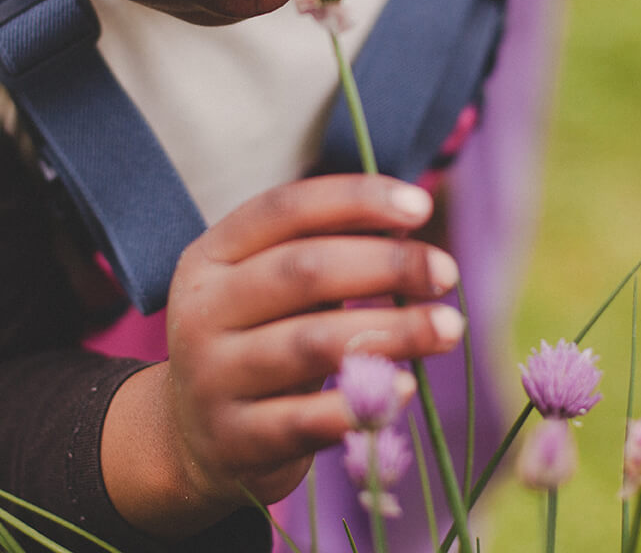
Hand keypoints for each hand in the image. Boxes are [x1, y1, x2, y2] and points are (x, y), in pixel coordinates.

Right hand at [105, 174, 463, 532]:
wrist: (192, 439)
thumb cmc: (257, 342)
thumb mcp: (271, 289)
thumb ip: (327, 252)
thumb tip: (409, 223)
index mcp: (211, 257)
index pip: (284, 210)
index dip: (356, 200)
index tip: (421, 206)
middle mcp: (202, 311)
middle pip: (302, 271)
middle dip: (386, 265)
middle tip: (446, 272)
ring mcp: (212, 378)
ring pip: (310, 344)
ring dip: (392, 332)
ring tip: (449, 327)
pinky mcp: (235, 440)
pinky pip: (306, 420)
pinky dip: (363, 402)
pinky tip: (404, 389)